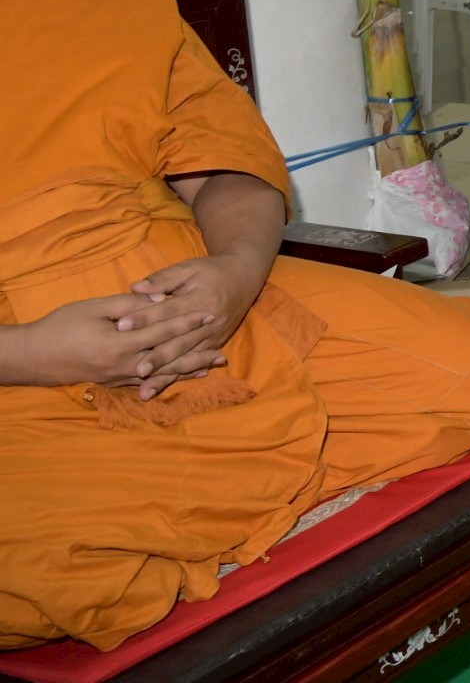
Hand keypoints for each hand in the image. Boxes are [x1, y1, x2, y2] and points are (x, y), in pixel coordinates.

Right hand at [0, 292, 211, 389]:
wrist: (33, 356)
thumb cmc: (61, 326)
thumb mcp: (94, 308)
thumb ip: (129, 305)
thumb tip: (159, 300)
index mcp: (120, 343)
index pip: (162, 331)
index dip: (186, 322)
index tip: (208, 314)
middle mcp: (123, 365)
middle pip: (168, 357)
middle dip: (196, 353)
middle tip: (224, 351)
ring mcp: (117, 376)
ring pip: (160, 372)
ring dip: (187, 369)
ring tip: (212, 365)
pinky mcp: (111, 382)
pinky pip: (145, 380)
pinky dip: (166, 377)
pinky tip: (180, 376)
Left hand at [127, 253, 265, 398]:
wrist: (244, 278)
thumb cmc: (212, 271)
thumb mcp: (189, 268)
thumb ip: (163, 279)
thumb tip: (136, 287)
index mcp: (201, 299)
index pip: (168, 311)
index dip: (145, 318)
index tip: (121, 326)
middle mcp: (209, 322)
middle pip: (179, 342)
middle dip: (158, 357)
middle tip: (138, 369)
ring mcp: (213, 337)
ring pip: (186, 359)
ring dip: (165, 376)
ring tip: (145, 391)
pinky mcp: (213, 345)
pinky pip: (193, 364)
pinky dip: (176, 377)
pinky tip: (159, 388)